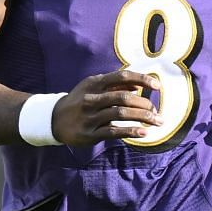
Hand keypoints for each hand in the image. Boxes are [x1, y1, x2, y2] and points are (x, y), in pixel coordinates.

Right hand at [49, 69, 163, 146]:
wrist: (53, 120)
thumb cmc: (79, 101)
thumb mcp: (92, 87)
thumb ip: (113, 85)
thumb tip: (137, 86)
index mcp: (95, 83)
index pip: (122, 77)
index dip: (142, 79)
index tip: (158, 86)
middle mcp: (92, 99)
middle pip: (123, 97)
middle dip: (145, 104)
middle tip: (157, 111)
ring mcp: (90, 117)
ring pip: (121, 114)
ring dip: (143, 118)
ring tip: (157, 121)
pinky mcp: (89, 134)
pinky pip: (113, 132)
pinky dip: (130, 131)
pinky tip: (143, 133)